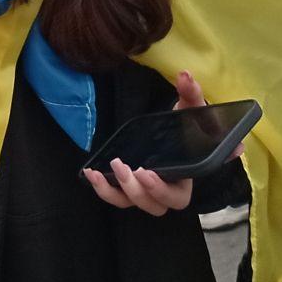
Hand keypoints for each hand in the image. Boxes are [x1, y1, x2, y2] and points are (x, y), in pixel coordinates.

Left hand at [83, 70, 205, 216]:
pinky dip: (103, 189)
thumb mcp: (190, 107)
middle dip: (138, 190)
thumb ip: (191, 93)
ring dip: (118, 190)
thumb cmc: (187, 122)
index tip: (147, 172)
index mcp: (185, 178)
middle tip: (127, 167)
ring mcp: (146, 190)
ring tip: (106, 169)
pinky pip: (116, 196)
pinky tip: (90, 173)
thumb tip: (185, 75)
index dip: (161, 191)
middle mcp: (166, 190)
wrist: (173, 127)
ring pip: (133, 204)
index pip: (178, 198)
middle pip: (155, 206)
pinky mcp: (129, 186)